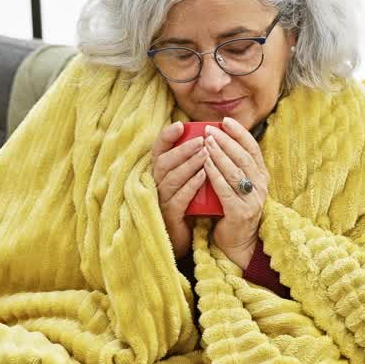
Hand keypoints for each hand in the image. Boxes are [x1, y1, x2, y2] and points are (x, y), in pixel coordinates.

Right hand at [151, 120, 208, 258]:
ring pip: (171, 178)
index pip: (158, 151)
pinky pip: (179, 198)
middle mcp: (156, 185)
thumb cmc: (187, 205)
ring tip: (206, 153)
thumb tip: (208, 139)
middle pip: (164, 162)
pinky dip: (191, 185)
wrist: (183, 238)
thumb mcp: (187, 180)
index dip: (166, 137)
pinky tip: (203, 176)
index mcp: (159, 174)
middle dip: (183, 150)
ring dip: (189, 164)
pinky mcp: (170, 216)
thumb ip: (191, 162)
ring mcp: (161, 201)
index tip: (180, 125)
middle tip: (202, 140)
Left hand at [203, 116, 268, 268]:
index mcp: (261, 177)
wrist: (238, 244)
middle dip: (226, 140)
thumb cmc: (233, 211)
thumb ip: (234, 167)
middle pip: (244, 157)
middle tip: (210, 128)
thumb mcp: (239, 186)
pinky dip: (215, 174)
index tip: (226, 121)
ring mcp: (252, 200)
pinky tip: (204, 164)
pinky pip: (226, 189)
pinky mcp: (240, 212)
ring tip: (205, 141)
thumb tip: (218, 141)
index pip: (253, 149)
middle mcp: (260, 187)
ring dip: (219, 154)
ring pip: (235, 171)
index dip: (240, 133)